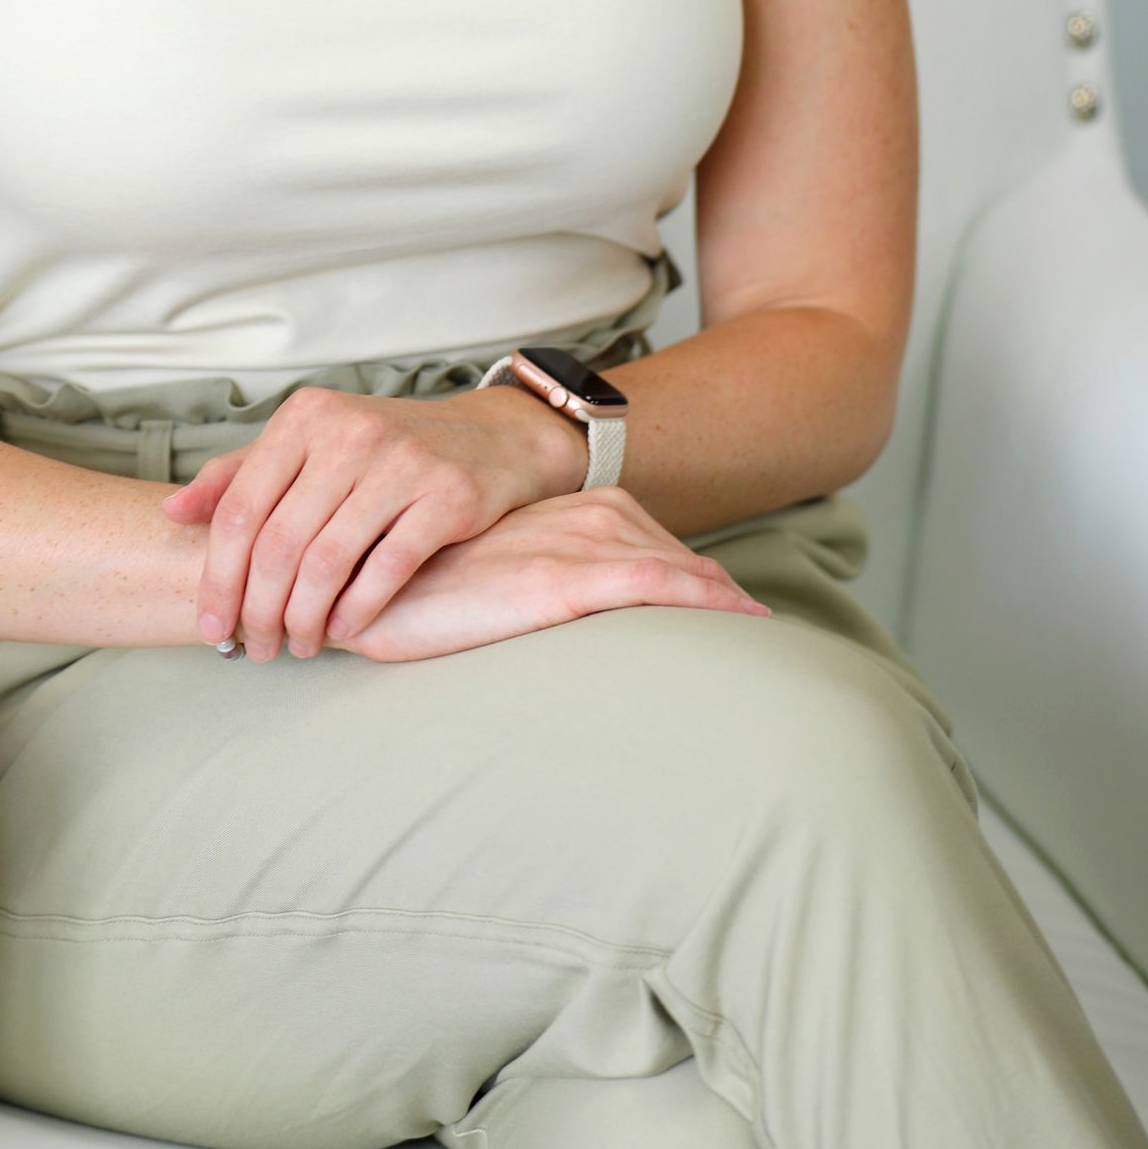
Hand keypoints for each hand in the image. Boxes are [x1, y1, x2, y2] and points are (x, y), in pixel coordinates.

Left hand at [159, 381, 589, 659]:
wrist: (489, 436)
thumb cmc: (383, 450)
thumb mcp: (310, 446)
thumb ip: (241, 475)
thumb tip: (172, 513)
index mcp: (304, 418)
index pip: (240, 508)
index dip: (217, 576)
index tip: (211, 625)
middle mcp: (348, 432)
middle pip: (278, 542)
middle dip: (258, 609)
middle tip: (255, 647)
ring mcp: (401, 462)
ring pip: (326, 561)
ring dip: (304, 619)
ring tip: (298, 645)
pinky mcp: (447, 496)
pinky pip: (386, 568)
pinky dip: (356, 610)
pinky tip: (343, 631)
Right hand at [324, 489, 772, 662]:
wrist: (381, 590)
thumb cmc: (432, 592)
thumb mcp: (500, 582)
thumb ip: (543, 585)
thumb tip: (569, 615)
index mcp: (576, 515)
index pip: (658, 552)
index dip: (701, 586)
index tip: (740, 616)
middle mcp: (587, 519)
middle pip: (679, 561)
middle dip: (723, 598)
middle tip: (766, 628)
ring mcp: (579, 545)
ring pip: (680, 572)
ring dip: (726, 603)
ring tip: (766, 633)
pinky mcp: (566, 579)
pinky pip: (658, 584)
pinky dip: (707, 601)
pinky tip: (744, 621)